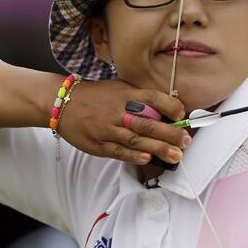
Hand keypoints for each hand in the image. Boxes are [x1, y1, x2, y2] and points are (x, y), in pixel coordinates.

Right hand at [56, 80, 190, 164]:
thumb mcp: (119, 89)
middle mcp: (117, 111)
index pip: (151, 97)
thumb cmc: (96, 96)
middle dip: (170, 133)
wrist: (61, 103)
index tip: (182, 114)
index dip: (169, 105)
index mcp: (125, 94)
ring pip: (136, 140)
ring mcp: (107, 129)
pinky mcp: (98, 144)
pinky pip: (118, 151)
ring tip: (176, 155)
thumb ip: (141, 98)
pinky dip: (134, 155)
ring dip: (158, 148)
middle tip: (185, 141)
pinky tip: (148, 158)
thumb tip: (169, 110)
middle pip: (147, 123)